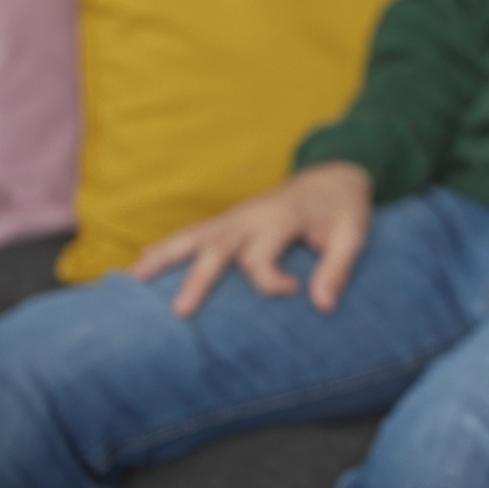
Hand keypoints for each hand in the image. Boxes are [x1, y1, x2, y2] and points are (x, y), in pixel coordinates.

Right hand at [131, 161, 372, 317]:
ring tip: (134, 281)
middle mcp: (251, 216)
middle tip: (180, 311)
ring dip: (164, 257)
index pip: (261, 255)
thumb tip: (323, 305)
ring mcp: (235, 217)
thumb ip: (338, 268)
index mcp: (281, 218)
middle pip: (218, 247)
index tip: (294, 291)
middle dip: (198, 279)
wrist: (334, 176)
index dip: (272, 281)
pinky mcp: (228, 221)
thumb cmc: (344, 209)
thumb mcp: (354, 234)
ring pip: (194, 236)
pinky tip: (141, 267)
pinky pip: (192, 233)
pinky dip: (165, 248)